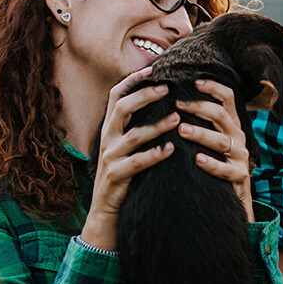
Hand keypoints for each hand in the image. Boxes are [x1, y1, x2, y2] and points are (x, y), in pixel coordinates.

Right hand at [82, 67, 178, 250]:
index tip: (153, 68)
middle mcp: (107, 140)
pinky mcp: (115, 178)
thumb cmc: (124, 177)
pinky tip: (170, 150)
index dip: (132, 81)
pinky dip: (153, 155)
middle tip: (167, 88)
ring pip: (131, 136)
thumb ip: (137, 128)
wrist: (105, 215)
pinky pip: (134, 164)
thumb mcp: (127, 149)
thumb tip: (161, 104)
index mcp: (110, 130)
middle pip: (121, 109)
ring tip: (177, 119)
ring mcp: (110, 159)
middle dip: (144, 96)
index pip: (116, 96)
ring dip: (156, 126)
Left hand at [176, 79, 252, 220]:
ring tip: (181, 130)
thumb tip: (174, 100)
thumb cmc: (214, 165)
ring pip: (222, 141)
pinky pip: (225, 169)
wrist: (232, 198)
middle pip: (222, 115)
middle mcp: (238, 137)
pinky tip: (197, 160)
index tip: (194, 81)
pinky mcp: (239, 176)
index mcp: (231, 125)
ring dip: (201, 134)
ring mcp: (240, 157)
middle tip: (177, 105)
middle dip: (199, 107)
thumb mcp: (210, 140)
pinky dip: (211, 164)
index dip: (213, 87)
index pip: (228, 98)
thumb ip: (200, 123)